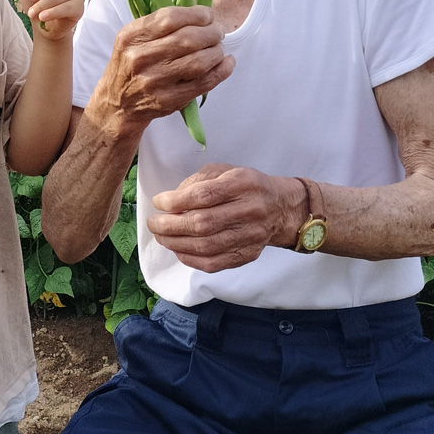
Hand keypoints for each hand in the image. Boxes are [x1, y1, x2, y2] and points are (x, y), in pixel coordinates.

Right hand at [92, 5, 233, 136]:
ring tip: (219, 47)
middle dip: (211, 32)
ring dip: (216, 51)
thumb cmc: (129, 65)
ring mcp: (155, 82)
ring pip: (198, 62)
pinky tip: (227, 62)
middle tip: (218, 31)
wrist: (117, 104)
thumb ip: (158, 25)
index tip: (208, 15)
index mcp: (131, 37)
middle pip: (187, 39)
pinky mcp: (168, 100)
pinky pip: (203, 83)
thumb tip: (199, 13)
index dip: (196, 14)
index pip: (170, 18)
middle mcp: (140, 58)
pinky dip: (221, 71)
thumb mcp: (131, 39)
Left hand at [147, 162, 305, 271]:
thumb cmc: (246, 186)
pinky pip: (214, 263)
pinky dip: (190, 258)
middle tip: (153, 223)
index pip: (205, 195)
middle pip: (203, 223)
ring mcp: (250, 236)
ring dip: (176, 243)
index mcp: (242, 183)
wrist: (280, 208)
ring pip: (207, 246)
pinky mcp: (248, 255)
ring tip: (160, 236)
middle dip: (171, 225)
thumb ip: (198, 181)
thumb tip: (171, 200)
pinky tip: (178, 249)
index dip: (176, 201)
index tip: (158, 202)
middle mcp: (249, 210)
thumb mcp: (224, 171)